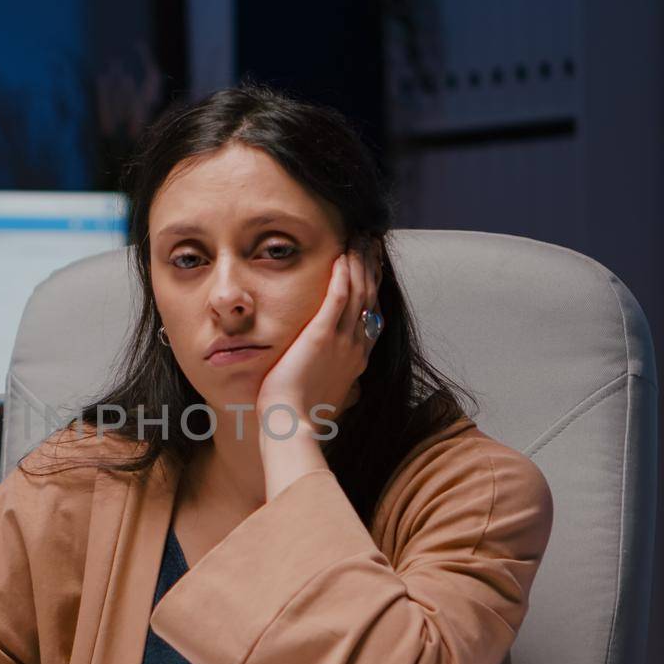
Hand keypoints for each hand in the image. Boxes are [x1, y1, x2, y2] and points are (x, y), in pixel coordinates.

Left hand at [254, 248, 378, 499]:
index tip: (371, 266)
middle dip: (371, 266)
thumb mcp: (324, 391)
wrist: (291, 424)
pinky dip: (342, 275)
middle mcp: (356, 346)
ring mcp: (342, 340)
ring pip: (358, 291)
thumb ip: (330, 376)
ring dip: (360, 262)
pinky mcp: (321, 336)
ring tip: (359, 239)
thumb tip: (337, 379)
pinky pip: (338, 297)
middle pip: (370, 295)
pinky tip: (342, 257)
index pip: (370, 312)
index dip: (373, 286)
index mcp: (357, 358)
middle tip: (369, 242)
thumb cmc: (300, 414)